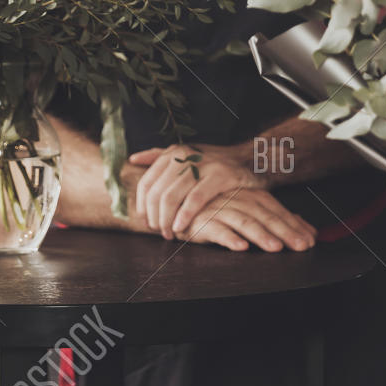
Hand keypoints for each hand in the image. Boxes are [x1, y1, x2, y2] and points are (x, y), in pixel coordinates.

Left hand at [129, 143, 265, 240]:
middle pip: (156, 193)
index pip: (147, 183)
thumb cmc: (216, 163)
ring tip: (170, 233)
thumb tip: (133, 159)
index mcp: (174, 152)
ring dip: (166, 220)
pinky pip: (194, 199)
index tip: (147, 221)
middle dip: (154, 217)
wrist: (253, 159)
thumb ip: (160, 156)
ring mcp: (203, 164)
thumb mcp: (188, 154)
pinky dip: (184, 216)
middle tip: (160, 231)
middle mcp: (185, 156)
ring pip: (171, 197)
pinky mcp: (220, 175)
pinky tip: (181, 227)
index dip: (143, 206)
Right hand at [171, 186, 316, 252]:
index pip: (276, 209)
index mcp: (248, 195)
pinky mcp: (200, 221)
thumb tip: (308, 231)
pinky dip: (229, 238)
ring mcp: (218, 209)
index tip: (310, 240)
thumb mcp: (246, 212)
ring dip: (260, 235)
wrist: (176, 207)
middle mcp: (236, 199)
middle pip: (264, 215)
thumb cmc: (214, 210)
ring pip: (243, 221)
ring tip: (275, 248)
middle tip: (300, 246)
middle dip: (284, 231)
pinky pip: (216, 229)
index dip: (293, 224)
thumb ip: (275, 220)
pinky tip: (241, 247)